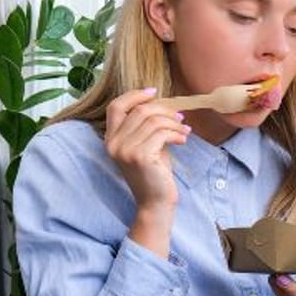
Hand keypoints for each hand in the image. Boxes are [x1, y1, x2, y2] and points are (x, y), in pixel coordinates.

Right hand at [105, 87, 190, 256]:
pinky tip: (183, 140)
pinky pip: (161, 133)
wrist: (155, 203)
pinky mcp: (140, 157)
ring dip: (173, 123)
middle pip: (140, 110)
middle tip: (180, 118)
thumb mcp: (146, 145)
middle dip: (164, 110)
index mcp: (110, 139)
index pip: (116, 106)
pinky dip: (176, 133)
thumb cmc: (154, 174)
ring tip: (184, 131)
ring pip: (153, 120)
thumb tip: (161, 103)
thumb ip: (146, 126)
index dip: (134, 95)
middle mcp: (113, 144)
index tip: (154, 93)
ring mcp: (124, 150)